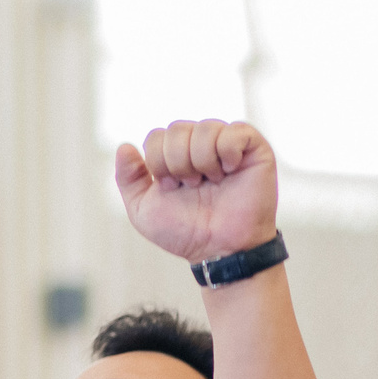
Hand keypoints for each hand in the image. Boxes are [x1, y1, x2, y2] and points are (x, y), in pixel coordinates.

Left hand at [116, 120, 278, 263]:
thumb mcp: (144, 211)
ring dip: (202, 160)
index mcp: (175, 155)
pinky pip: (235, 130)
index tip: (171, 188)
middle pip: (177, 129)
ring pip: (205, 128)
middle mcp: (200, 145)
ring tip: (212, 181)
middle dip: (178, 162)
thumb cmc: (186, 233)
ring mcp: (227, 144)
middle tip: (192, 186)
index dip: (158, 162)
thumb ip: (128, 179)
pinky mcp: (254, 148)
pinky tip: (230, 171)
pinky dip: (227, 152)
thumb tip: (123, 146)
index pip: (156, 136)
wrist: (221, 250)